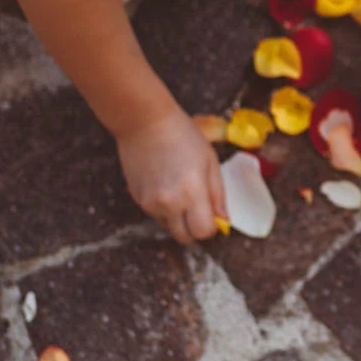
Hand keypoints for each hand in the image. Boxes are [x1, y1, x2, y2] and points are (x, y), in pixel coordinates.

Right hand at [116, 108, 227, 243]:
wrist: (145, 123)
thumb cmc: (184, 137)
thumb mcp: (210, 162)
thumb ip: (218, 196)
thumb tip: (223, 222)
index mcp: (192, 193)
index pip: (203, 232)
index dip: (211, 227)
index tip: (213, 215)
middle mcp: (169, 203)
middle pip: (184, 238)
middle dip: (195, 228)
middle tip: (199, 209)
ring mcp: (150, 203)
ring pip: (169, 227)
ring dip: (178, 219)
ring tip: (180, 191)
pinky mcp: (137, 199)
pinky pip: (155, 215)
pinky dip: (164, 208)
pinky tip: (166, 184)